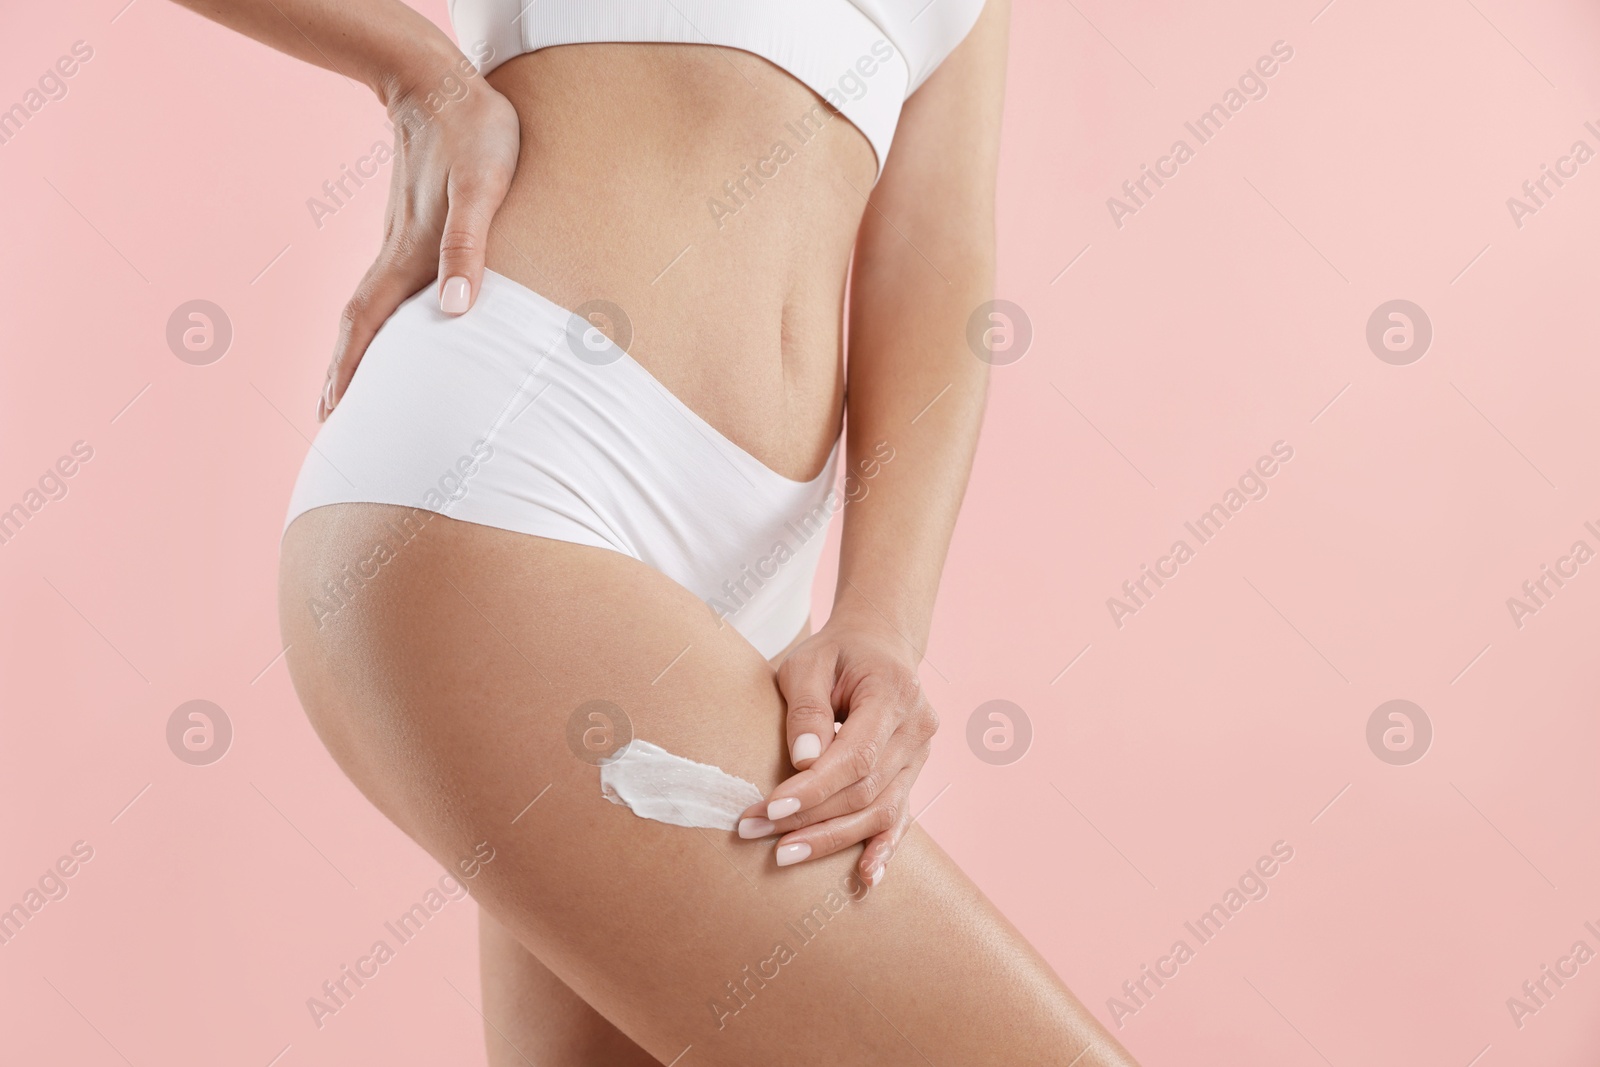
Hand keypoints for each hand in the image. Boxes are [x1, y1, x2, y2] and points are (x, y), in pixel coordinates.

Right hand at [318, 56, 519, 419]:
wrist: (439, 81)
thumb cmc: (472, 131)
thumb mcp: (482, 186)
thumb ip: (468, 244)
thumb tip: (456, 311)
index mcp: (408, 254)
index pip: (367, 325)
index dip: (349, 370)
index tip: (332, 412)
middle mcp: (396, 252)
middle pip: (359, 324)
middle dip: (344, 371)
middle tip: (331, 415)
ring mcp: (399, 239)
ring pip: (372, 306)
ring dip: (359, 347)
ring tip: (355, 384)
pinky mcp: (411, 226)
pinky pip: (389, 286)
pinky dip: (382, 318)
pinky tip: (395, 326)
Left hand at [737, 610, 937, 885]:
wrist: (879, 645)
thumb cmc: (836, 653)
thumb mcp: (809, 662)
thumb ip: (807, 708)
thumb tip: (804, 760)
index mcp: (895, 693)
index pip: (856, 756)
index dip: (813, 789)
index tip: (770, 808)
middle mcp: (917, 728)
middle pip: (866, 789)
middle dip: (809, 817)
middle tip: (754, 831)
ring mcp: (920, 755)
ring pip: (881, 811)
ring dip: (831, 839)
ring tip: (783, 855)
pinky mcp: (913, 774)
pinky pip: (900, 818)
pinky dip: (882, 849)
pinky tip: (865, 878)